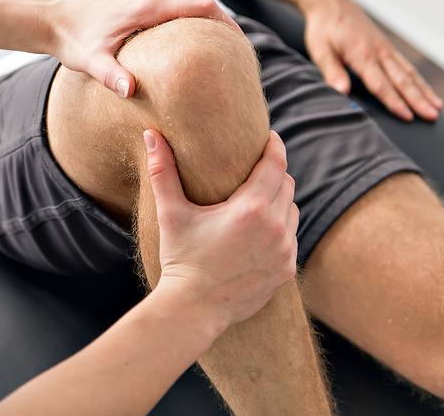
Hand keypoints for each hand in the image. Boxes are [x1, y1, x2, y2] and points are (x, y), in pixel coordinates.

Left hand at [47, 0, 239, 97]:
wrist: (53, 20)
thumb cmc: (72, 40)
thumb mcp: (90, 61)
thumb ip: (111, 76)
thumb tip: (132, 92)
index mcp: (149, 5)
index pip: (203, 8)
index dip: (229, 25)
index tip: (245, 48)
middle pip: (203, 8)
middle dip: (224, 31)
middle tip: (241, 60)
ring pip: (189, 10)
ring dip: (208, 29)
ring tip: (223, 58)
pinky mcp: (142, 3)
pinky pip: (176, 13)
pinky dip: (191, 28)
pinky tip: (194, 53)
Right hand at [145, 129, 297, 328]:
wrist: (193, 309)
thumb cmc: (180, 258)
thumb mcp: (170, 213)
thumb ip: (162, 171)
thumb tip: (150, 134)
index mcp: (250, 209)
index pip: (275, 165)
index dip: (274, 146)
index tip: (269, 137)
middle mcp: (275, 228)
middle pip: (287, 185)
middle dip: (275, 173)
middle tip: (258, 168)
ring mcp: (285, 251)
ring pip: (292, 212)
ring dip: (280, 202)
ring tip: (260, 200)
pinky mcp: (287, 271)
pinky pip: (292, 239)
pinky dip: (281, 230)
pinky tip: (262, 232)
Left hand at [302, 0, 442, 121]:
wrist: (330, 2)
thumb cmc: (323, 28)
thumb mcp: (320, 51)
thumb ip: (332, 72)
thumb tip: (341, 92)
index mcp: (362, 54)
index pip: (381, 84)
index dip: (394, 102)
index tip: (408, 117)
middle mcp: (379, 51)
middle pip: (402, 80)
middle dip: (418, 100)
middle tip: (433, 117)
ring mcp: (385, 48)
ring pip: (409, 73)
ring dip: (424, 91)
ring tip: (437, 108)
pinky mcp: (386, 46)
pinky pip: (406, 65)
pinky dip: (418, 80)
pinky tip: (425, 90)